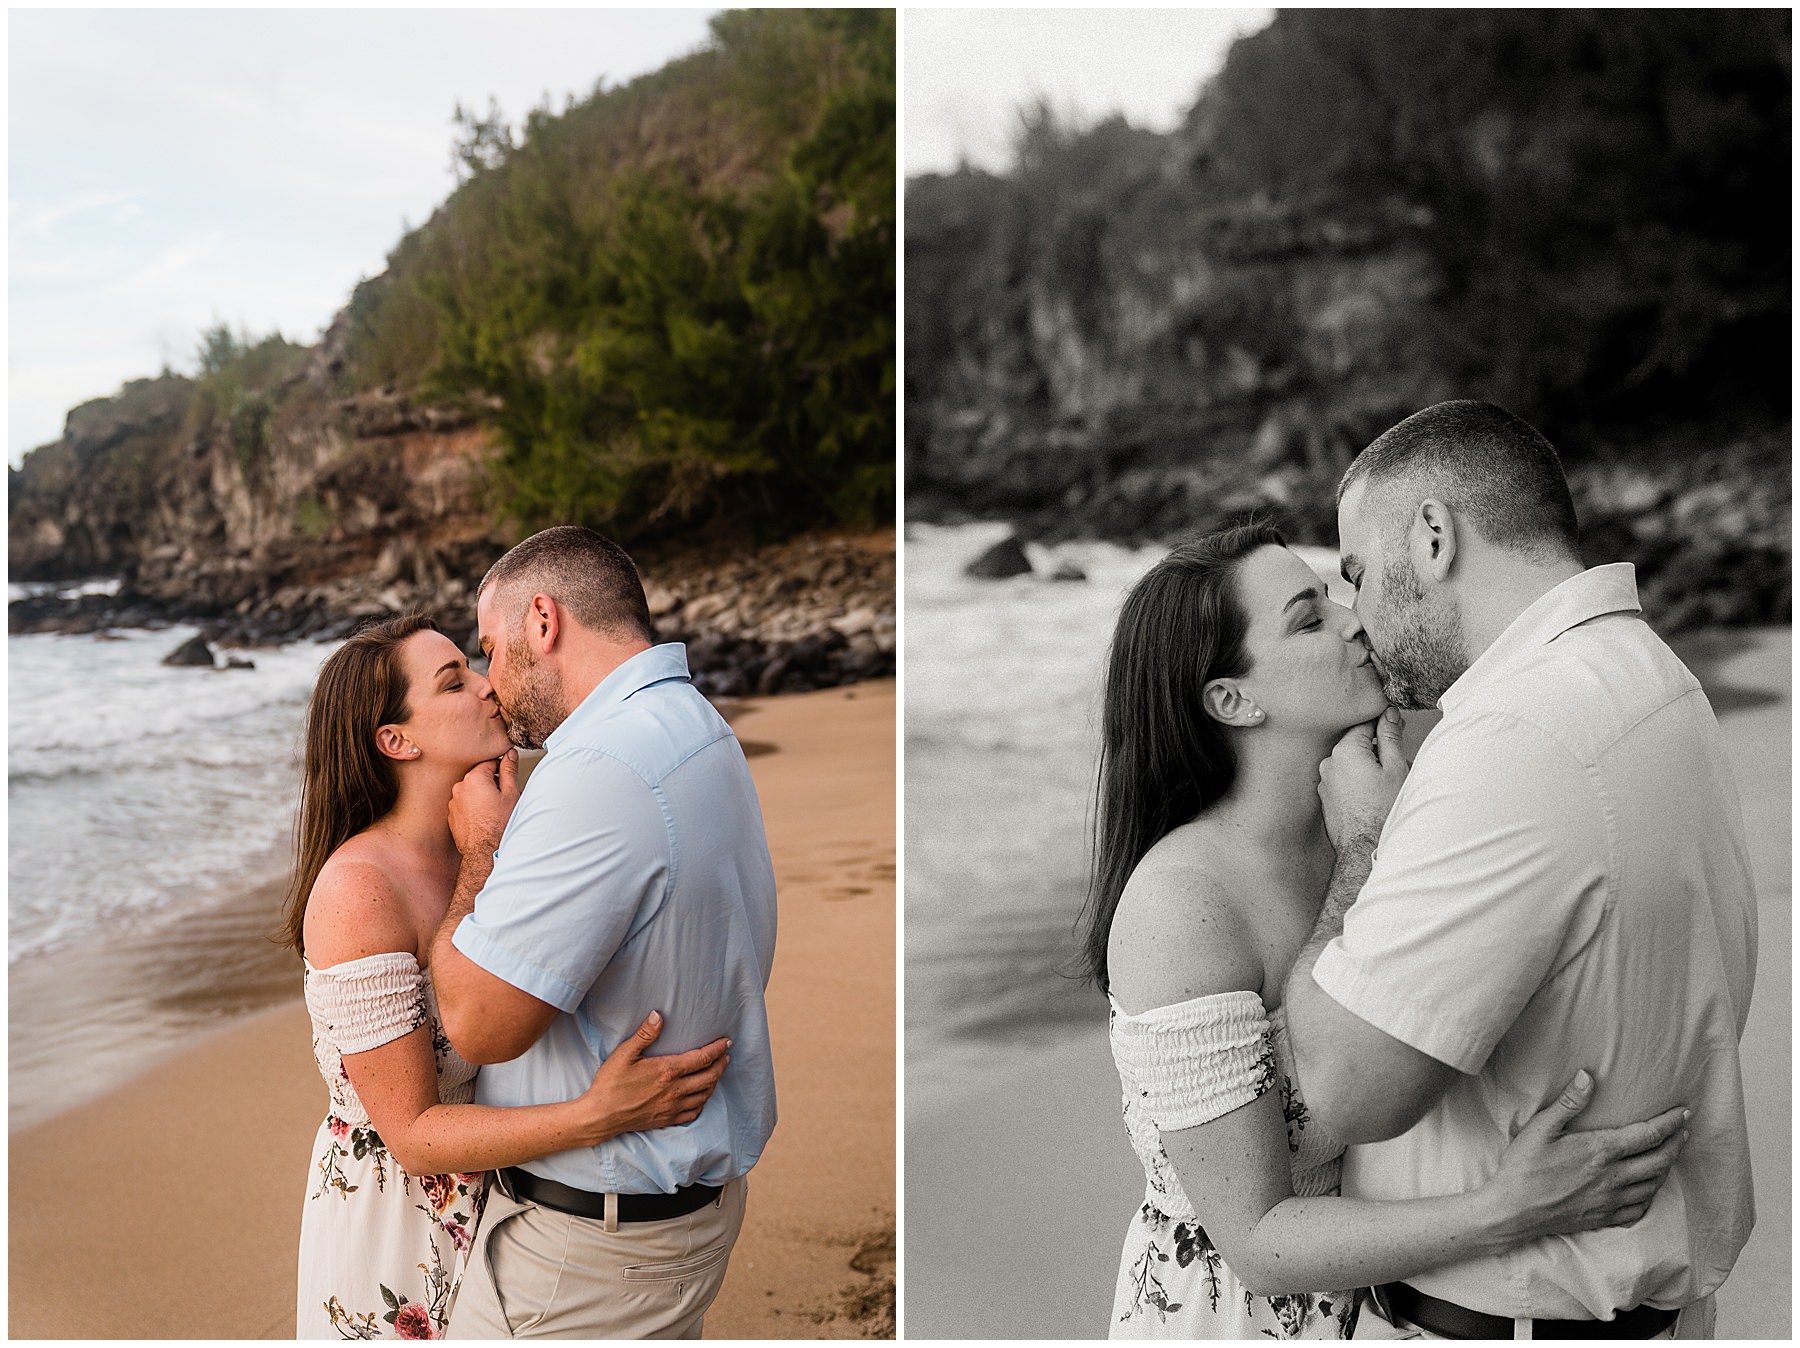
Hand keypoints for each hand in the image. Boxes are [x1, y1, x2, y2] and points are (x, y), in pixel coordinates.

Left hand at [449, 749, 519, 857]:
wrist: (484, 851)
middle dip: (491, 783)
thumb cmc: (499, 825)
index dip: (502, 770)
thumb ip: (509, 770)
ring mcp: (454, 802)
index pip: (490, 762)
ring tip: (493, 811)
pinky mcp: (452, 815)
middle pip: (479, 777)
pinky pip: (465, 804)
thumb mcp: (511, 794)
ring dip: (482, 796)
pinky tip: (484, 818)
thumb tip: (509, 754)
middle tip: (503, 798)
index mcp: (474, 778)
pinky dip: (473, 807)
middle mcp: (460, 788)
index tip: (508, 779)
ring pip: (472, 791)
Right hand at [573, 1011, 730, 1145]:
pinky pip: (694, 1113)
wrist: (601, 1116)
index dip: (717, 1049)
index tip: (726, 1042)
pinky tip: (701, 1096)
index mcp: (667, 1071)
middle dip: (721, 1064)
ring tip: (716, 1072)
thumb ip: (644, 1034)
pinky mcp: (667, 1120)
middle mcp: (675, 1090)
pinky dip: (703, 1102)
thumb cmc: (610, 1084)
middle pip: (710, 1076)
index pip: (702, 1058)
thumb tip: (658, 1015)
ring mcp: (673, 1107)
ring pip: (705, 1095)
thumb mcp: (624, 1054)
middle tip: (726, 1055)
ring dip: (714, 1082)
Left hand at [1318, 706, 1408, 849]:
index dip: (1383, 724)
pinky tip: (1373, 796)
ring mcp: (1324, 782)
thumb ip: (1390, 737)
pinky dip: (1357, 782)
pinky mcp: (1326, 798)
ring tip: (1386, 784)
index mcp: (1345, 751)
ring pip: (1350, 763)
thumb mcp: (1395, 768)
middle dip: (1376, 748)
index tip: (1398, 727)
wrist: (1365, 849)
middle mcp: (1329, 763)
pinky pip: (1343, 781)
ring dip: (1367, 766)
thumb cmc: (1383, 811)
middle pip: (1355, 744)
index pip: (1364, 724)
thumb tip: (1389, 714)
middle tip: (1397, 760)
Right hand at [1485, 1070, 1688, 1242]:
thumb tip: (1587, 1076)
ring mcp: (1611, 1200)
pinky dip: (1650, 1197)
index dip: (1670, 1123)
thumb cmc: (1524, 1167)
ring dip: (1667, 1168)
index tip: (1683, 1113)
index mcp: (1601, 1151)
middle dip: (1677, 1144)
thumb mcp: (1540, 1128)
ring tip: (1669, 1155)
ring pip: (1654, 1185)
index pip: (1648, 1135)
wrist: (1514, 1210)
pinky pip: (1639, 1209)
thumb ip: (1568, 1103)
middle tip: (1684, 1132)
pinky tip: (1648, 1189)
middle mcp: (1613, 1177)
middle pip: (1660, 1161)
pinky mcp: (1605, 1218)